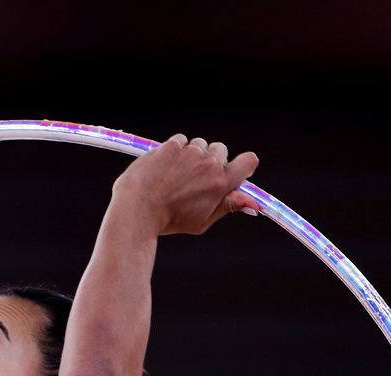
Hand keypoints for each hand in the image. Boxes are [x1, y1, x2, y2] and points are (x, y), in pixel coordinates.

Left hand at [113, 134, 259, 235]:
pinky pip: (181, 140)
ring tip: (175, 176)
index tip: (231, 172)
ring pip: (199, 145)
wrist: (137, 210)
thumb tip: (254, 204)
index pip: (249, 161)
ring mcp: (190, 152)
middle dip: (211, 161)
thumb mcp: (202, 221)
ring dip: (191, 155)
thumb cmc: (169, 220)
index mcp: (221, 183)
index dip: (242, 165)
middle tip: (193, 180)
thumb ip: (228, 206)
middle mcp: (209, 164)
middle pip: (221, 150)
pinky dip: (175, 150)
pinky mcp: (171, 146)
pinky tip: (165, 168)